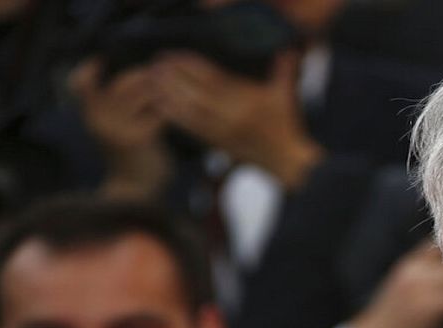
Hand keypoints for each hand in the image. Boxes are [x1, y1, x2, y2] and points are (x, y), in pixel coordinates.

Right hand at [70, 59, 171, 197]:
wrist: (135, 190)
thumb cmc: (132, 156)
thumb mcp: (117, 128)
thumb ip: (119, 106)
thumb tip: (142, 75)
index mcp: (91, 116)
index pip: (81, 85)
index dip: (88, 70)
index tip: (102, 62)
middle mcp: (99, 120)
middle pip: (122, 83)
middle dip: (145, 77)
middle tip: (162, 82)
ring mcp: (118, 129)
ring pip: (143, 94)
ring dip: (162, 93)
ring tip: (174, 98)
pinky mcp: (138, 139)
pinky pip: (159, 113)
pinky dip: (171, 111)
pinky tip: (179, 114)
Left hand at [153, 50, 323, 187]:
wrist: (286, 162)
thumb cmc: (287, 126)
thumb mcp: (286, 96)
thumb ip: (285, 71)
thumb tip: (290, 50)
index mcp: (246, 101)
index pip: (213, 79)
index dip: (191, 66)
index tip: (174, 55)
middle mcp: (231, 116)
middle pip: (196, 93)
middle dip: (174, 78)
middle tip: (155, 65)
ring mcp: (222, 131)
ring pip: (190, 111)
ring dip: (168, 96)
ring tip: (152, 82)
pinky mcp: (217, 143)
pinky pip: (192, 128)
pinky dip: (174, 116)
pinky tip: (161, 106)